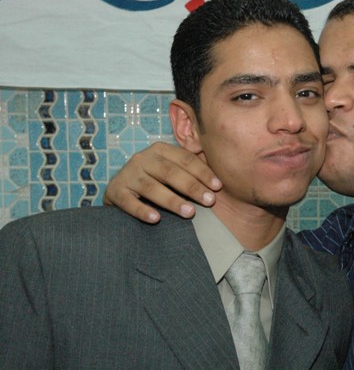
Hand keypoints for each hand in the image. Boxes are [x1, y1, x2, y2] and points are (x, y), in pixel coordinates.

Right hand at [103, 142, 221, 222]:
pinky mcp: (116, 191)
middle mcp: (142, 159)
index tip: (218, 187)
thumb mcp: (172, 171)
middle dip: (192, 187)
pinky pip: (129, 202)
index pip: (185, 159)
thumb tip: (220, 182)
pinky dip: (142, 211)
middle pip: (170, 172)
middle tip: (209, 201)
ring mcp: (127, 174)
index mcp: (160, 150)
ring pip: (151, 187)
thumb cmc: (156, 181)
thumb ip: (191, 171)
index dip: (202, 172)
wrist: (120, 191)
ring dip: (172, 200)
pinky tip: (156, 219)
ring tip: (190, 213)